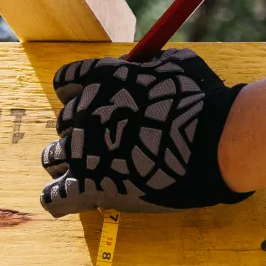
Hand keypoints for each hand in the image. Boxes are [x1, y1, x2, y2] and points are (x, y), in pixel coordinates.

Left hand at [38, 48, 254, 217]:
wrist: (213, 141)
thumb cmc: (202, 100)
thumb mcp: (176, 65)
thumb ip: (147, 66)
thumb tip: (138, 67)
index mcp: (102, 79)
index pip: (66, 82)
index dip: (79, 93)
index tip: (95, 103)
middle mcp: (84, 112)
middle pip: (62, 123)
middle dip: (82, 131)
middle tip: (109, 143)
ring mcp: (82, 151)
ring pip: (52, 158)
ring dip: (70, 163)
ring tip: (95, 173)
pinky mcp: (87, 187)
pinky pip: (54, 197)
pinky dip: (62, 198)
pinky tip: (75, 200)